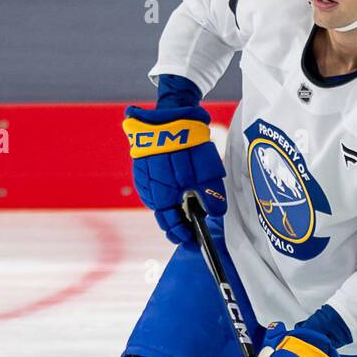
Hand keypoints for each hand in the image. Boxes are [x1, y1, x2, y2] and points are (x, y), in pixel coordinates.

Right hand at [122, 96, 225, 248]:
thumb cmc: (189, 146)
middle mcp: (149, 192)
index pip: (172, 225)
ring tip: (182, 212)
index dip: (183, 234)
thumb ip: (212, 197)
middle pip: (163, 216)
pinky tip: (172, 191)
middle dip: (175, 225)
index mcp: (163, 197)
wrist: (170, 115)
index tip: (192, 240)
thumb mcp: (207, 173)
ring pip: (157, 202)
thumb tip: (215, 215)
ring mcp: (143, 179)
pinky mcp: (141, 167)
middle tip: (186, 233)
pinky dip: (162, 193)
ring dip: (169, 209)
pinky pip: (151, 187)